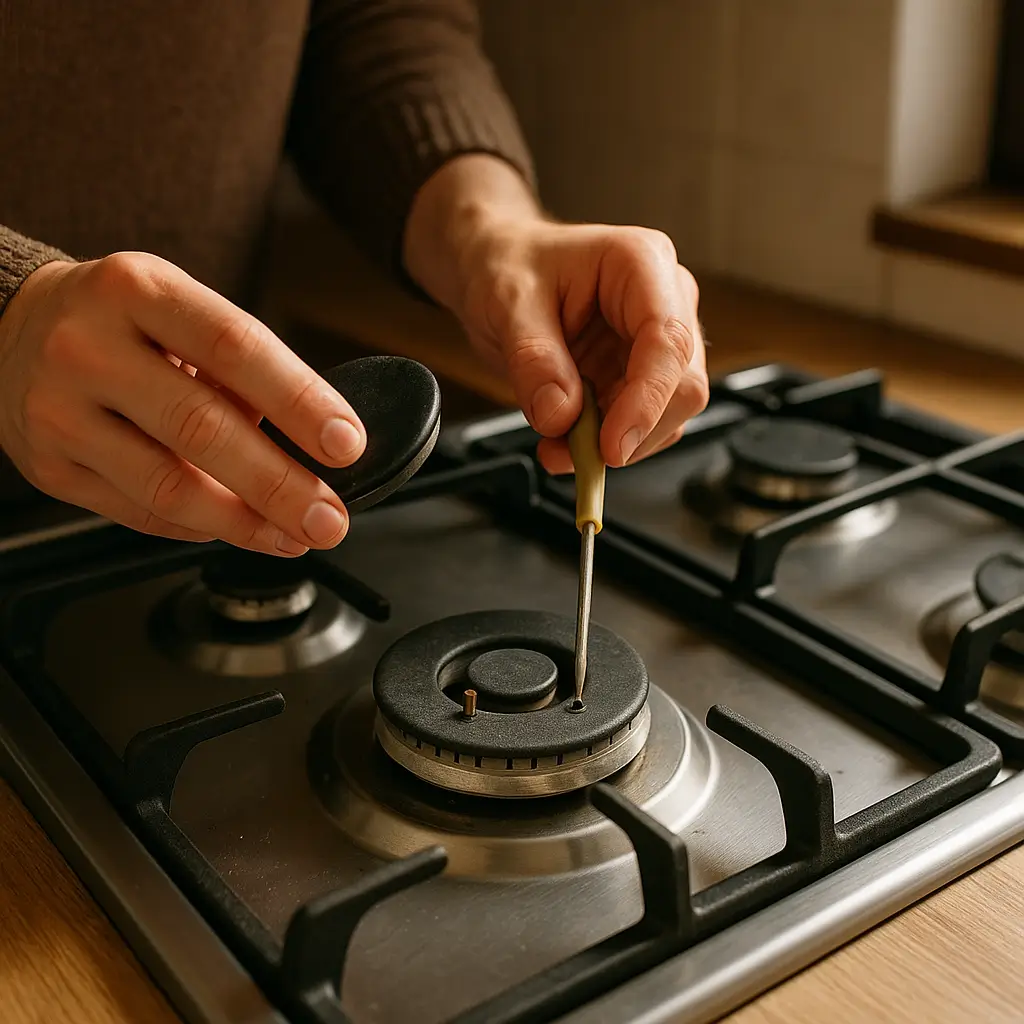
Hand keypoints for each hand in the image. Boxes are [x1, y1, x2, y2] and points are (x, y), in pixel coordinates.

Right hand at [0, 252, 364, 553]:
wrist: (12, 328)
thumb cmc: (120, 322)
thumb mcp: (176, 308)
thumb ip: (237, 367)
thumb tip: (315, 440)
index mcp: (139, 290)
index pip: (234, 346)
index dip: (299, 400)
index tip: (346, 443)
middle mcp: (90, 346)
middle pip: (201, 427)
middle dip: (280, 484)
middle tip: (329, 516)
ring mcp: (60, 410)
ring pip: (167, 486)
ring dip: (246, 523)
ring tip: (295, 534)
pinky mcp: (49, 467)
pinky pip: (140, 513)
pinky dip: (202, 529)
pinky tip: (241, 529)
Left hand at [404, 156, 707, 474]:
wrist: (498, 268)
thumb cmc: (508, 265)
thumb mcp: (507, 304)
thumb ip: (534, 359)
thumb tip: (560, 415)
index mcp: (642, 264)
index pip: (667, 341)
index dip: (646, 402)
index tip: (611, 447)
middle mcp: (666, 301)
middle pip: (683, 385)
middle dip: (631, 430)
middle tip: (568, 454)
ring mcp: (659, 342)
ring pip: (668, 414)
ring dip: (616, 443)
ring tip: (555, 444)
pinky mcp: (643, 375)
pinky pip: (642, 423)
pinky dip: (606, 443)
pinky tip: (565, 437)